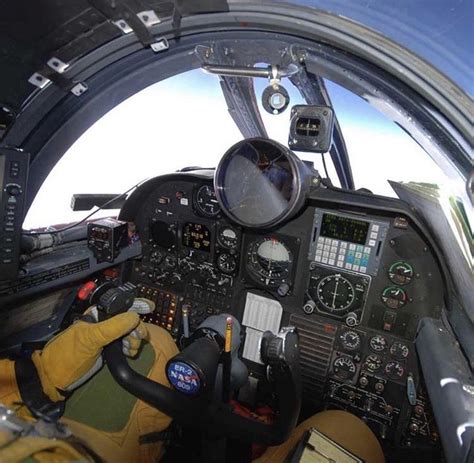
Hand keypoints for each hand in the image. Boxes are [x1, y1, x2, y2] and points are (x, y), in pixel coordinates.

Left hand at [32, 311, 147, 401]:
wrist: (56, 378)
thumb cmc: (69, 354)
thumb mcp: (91, 338)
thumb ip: (113, 326)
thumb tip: (134, 317)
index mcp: (98, 314)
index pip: (120, 305)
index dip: (135, 305)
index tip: (150, 308)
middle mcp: (103, 322)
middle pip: (128, 319)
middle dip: (136, 328)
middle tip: (139, 338)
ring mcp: (106, 336)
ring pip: (128, 332)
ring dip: (134, 339)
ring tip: (131, 349)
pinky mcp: (108, 349)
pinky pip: (125, 343)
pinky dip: (130, 347)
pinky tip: (129, 352)